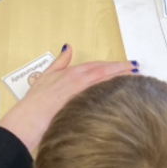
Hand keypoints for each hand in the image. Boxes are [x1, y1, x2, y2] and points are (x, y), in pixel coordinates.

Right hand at [0, 45, 134, 153]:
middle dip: (122, 70)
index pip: (97, 66)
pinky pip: (104, 98)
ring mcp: (83, 93)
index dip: (112, 65)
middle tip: (137, 69)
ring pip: (107, 84)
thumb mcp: (46, 75)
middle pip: (106, 73)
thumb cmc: (35, 101)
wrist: (29, 119)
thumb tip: (68, 48)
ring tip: (137, 78)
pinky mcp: (84, 106)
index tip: (126, 65)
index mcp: (72, 73)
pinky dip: (115, 94)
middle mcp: (80, 80)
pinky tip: (126, 95)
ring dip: (123, 79)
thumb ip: (59, 62)